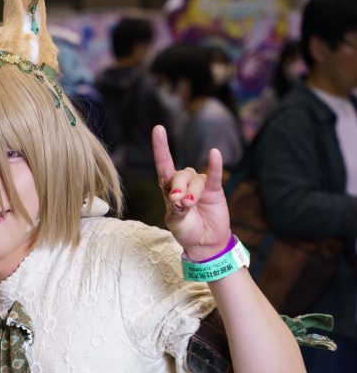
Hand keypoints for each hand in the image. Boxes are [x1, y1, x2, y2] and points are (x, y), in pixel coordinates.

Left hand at [152, 125, 230, 259]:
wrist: (204, 243)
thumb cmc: (186, 231)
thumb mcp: (176, 223)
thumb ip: (176, 209)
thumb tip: (180, 198)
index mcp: (168, 190)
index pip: (164, 166)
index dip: (161, 148)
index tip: (158, 129)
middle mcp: (183, 183)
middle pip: (180, 175)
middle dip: (178, 187)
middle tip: (178, 201)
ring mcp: (199, 185)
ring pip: (195, 180)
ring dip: (192, 192)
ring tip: (191, 205)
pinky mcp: (214, 190)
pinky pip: (214, 174)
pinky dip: (214, 165)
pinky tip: (214, 154)